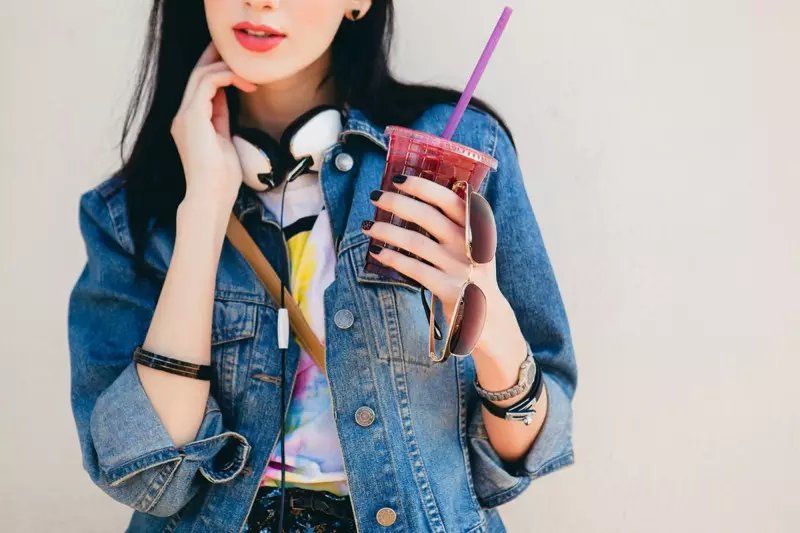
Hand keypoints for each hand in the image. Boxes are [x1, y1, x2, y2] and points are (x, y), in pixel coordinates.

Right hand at [171, 41, 257, 210]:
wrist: (210, 196)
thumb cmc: (221, 178)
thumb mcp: (224, 140)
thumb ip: (221, 118)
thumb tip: (227, 98)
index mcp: (189, 122)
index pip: (200, 86)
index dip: (218, 71)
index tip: (242, 69)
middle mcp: (182, 116)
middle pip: (197, 73)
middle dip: (217, 58)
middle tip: (241, 52)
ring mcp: (184, 116)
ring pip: (201, 74)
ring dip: (227, 68)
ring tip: (252, 74)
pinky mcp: (192, 117)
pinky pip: (208, 82)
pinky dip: (228, 77)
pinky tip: (247, 84)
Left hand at [361, 175, 503, 351]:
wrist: (490, 317)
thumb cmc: (473, 273)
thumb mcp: (475, 244)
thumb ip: (457, 222)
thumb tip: (419, 196)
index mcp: (479, 228)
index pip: (450, 200)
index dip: (423, 188)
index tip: (399, 180)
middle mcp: (471, 245)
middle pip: (428, 217)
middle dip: (397, 203)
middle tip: (375, 196)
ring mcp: (460, 267)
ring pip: (416, 242)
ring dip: (387, 231)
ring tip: (367, 225)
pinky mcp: (449, 289)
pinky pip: (414, 269)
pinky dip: (392, 258)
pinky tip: (376, 252)